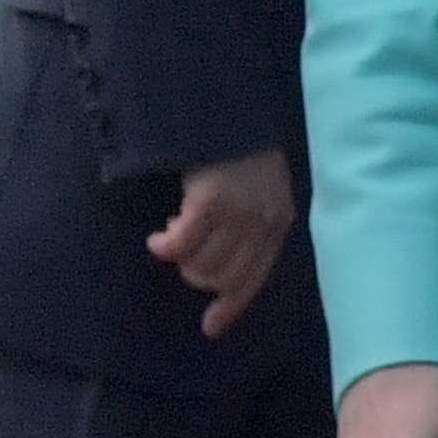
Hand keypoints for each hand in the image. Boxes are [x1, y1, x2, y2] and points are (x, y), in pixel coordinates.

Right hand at [151, 148, 296, 337]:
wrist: (229, 108)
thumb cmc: (240, 149)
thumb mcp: (259, 188)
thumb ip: (249, 223)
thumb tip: (222, 271)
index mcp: (278, 220)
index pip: (257, 276)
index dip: (232, 305)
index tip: (210, 328)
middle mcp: (263, 220)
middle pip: (225, 277)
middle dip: (199, 277)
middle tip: (184, 258)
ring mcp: (238, 212)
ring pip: (202, 266)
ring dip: (182, 261)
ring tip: (172, 239)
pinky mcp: (210, 202)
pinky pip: (180, 245)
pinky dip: (165, 246)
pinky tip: (159, 237)